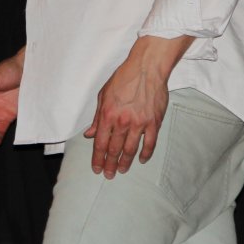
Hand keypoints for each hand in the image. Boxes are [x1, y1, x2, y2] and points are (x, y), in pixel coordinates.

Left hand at [84, 35, 190, 177]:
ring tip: (122, 170)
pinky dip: (145, 154)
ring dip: (125, 162)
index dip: (98, 158)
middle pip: (114, 149)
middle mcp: (122, 121)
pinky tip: (141, 160)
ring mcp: (139, 123)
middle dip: (110, 164)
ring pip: (131, 149)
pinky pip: (150, 143)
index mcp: (108, 115)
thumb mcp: (103, 95)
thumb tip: (90, 134)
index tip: (97, 168)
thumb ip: (97, 117)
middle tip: (108, 174)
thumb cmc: (123, 79)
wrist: (146, 68)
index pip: (100, 143)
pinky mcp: (154, 122)